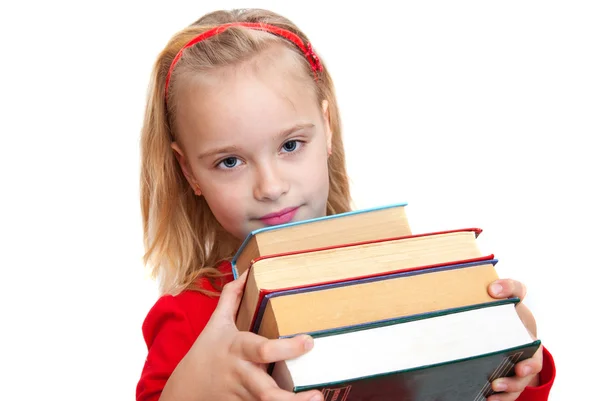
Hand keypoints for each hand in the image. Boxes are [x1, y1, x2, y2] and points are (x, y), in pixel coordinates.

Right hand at [160, 270, 322, 400]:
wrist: (183, 391)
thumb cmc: (205, 353)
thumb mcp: (216, 324)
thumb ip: (230, 299)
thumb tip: (245, 272)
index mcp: (238, 349)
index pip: (263, 349)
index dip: (287, 347)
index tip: (309, 341)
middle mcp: (242, 374)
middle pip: (266, 390)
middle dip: (291, 398)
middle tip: (317, 395)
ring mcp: (242, 395)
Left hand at [486, 279, 543, 400]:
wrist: (502, 326)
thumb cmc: (509, 314)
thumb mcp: (512, 297)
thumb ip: (509, 287)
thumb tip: (493, 289)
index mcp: (530, 344)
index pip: (534, 357)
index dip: (529, 365)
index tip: (521, 368)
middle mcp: (526, 361)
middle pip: (523, 378)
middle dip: (514, 382)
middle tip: (499, 384)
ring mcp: (515, 371)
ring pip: (515, 387)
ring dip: (504, 391)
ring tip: (490, 392)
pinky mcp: (505, 377)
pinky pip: (504, 393)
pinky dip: (497, 398)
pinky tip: (484, 398)